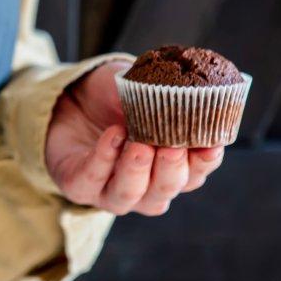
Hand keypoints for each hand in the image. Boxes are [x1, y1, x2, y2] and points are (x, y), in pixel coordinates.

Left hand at [45, 60, 224, 215]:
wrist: (68, 97)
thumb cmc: (113, 96)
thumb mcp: (141, 85)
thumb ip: (164, 90)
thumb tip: (189, 87)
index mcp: (168, 166)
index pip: (195, 173)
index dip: (204, 162)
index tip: (212, 144)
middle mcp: (144, 187)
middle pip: (165, 190)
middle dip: (170, 170)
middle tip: (173, 147)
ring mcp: (110, 190)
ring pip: (129, 195)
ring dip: (137, 171)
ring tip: (140, 145)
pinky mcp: (78, 186)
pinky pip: (91, 181)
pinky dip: (104, 159)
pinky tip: (113, 135)